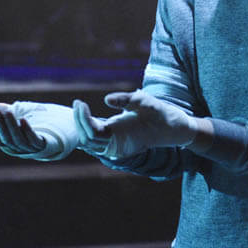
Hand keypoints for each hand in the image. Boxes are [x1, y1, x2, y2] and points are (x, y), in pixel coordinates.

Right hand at [0, 102, 71, 160]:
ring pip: (18, 140)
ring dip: (11, 125)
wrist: (67, 125)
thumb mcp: (24, 112)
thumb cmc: (43, 118)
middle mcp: (23, 151)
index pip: (0, 140)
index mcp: (15, 146)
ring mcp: (34, 150)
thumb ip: (11, 111)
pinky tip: (22, 119)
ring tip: (7, 111)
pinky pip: (34, 141)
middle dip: (0, 124)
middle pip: (7, 140)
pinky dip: (27, 130)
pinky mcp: (46, 146)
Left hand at [72, 90, 197, 158]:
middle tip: (77, 103)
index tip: (80, 103)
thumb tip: (107, 99)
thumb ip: (125, 99)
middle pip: (86, 139)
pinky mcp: (114, 146)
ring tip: (78, 107)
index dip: (83, 119)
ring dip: (80, 126)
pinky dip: (86, 130)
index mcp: (121, 137)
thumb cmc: (157, 113)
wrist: (170, 129)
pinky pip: (94, 142)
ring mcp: (114, 149)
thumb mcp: (143, 100)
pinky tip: (82, 118)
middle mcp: (115, 147)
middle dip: (78, 121)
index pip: (93, 132)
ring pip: (88, 142)